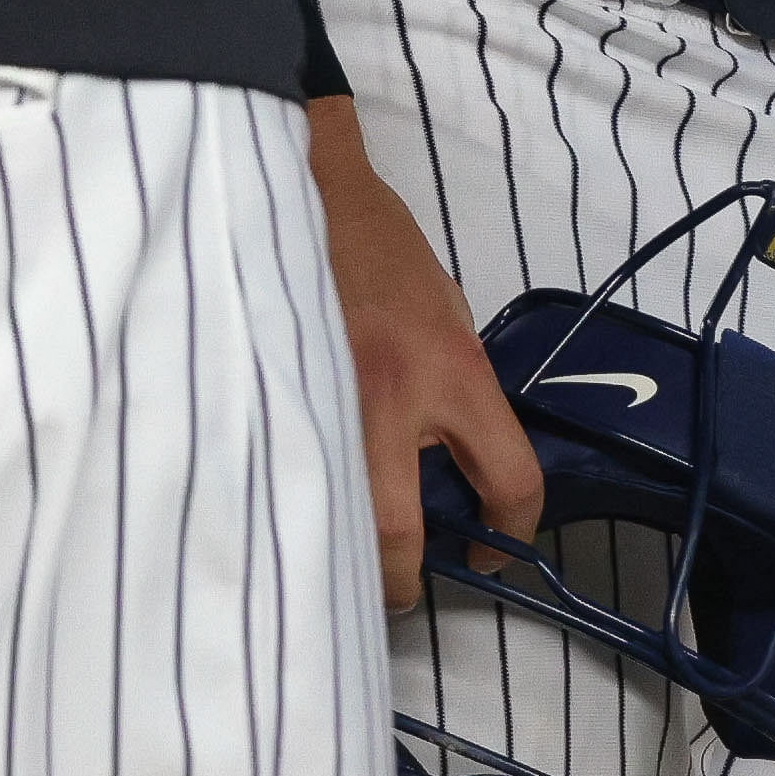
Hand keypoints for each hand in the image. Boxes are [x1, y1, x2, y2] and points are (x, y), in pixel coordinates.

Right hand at [312, 94, 534, 611]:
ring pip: (331, 520)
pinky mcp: (265, 400)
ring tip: (344, 562)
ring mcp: (321, 401)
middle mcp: (390, 394)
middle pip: (398, 531)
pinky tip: (291, 517)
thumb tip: (454, 465)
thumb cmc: (376, 244)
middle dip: (402, 580)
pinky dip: (288, 511)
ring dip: (341, 554)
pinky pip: (278, 482)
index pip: (508, 476)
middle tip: (402, 588)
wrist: (300, 186)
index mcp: (451, 367)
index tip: (490, 552)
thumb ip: (454, 386)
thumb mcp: (442, 307)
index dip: (509, 533)